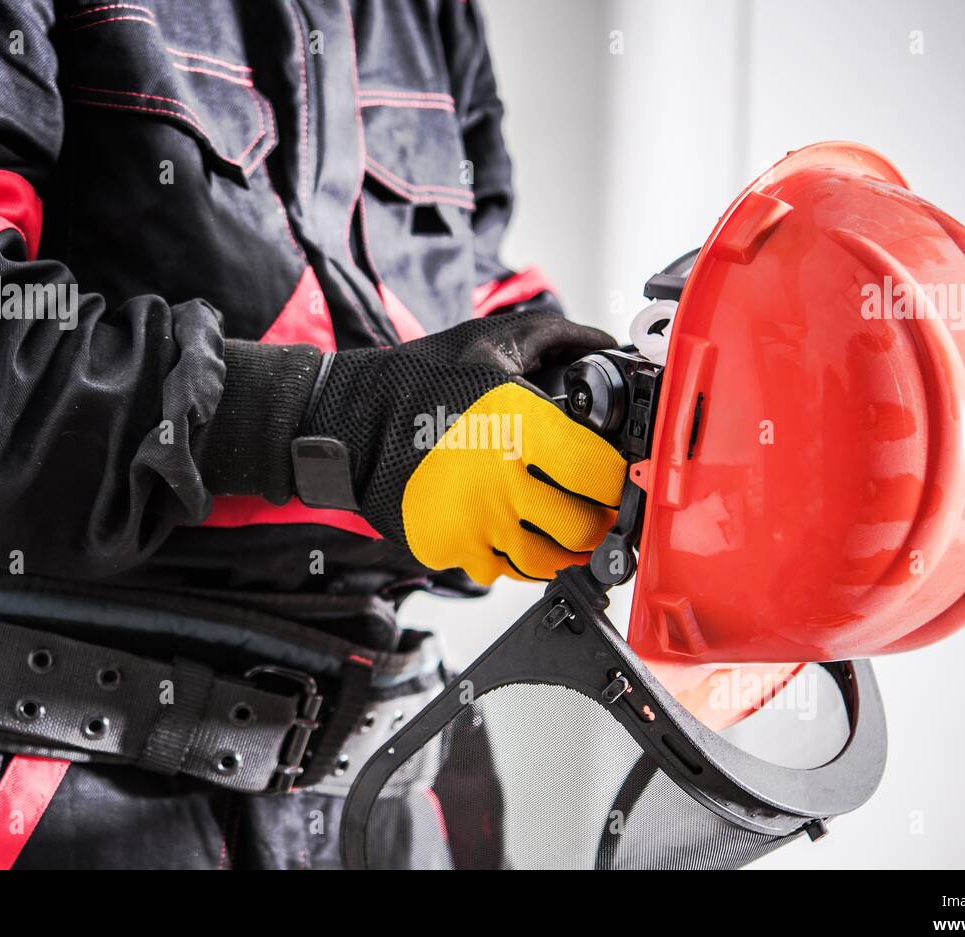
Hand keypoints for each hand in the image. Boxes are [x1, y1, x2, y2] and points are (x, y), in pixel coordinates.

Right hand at [304, 312, 627, 582]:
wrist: (347, 422)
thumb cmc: (417, 381)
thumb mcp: (488, 340)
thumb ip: (556, 336)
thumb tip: (604, 345)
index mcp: (519, 427)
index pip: (599, 475)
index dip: (617, 479)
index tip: (615, 476)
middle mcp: (500, 481)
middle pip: (581, 529)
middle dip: (595, 521)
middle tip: (592, 508)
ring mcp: (472, 522)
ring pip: (547, 562)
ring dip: (561, 549)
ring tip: (558, 527)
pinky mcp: (448, 548)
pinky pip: (503, 571)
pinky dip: (515, 559)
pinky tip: (512, 532)